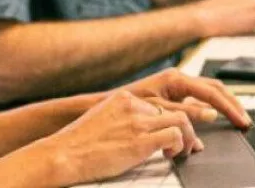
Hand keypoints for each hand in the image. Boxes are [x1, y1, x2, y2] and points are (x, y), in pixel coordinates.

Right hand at [37, 91, 199, 185]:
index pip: (161, 103)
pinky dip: (179, 146)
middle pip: (175, 109)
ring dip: (188, 137)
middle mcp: (133, 105)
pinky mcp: (140, 141)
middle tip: (190, 144)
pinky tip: (170, 155)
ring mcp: (137, 122)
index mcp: (124, 98)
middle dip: (188, 128)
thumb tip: (140, 130)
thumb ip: (124, 118)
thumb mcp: (104, 118)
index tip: (180, 131)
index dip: (173, 119)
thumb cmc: (80, 143)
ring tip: (184, 151)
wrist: (65, 153)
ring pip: (182, 120)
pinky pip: (175, 136)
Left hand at [119, 68, 251, 128]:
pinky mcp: (174, 94)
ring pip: (209, 93)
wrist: (109, 105)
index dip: (229, 108)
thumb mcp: (159, 110)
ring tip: (236, 118)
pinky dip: (210, 109)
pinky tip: (215, 119)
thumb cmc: (129, 105)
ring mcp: (177, 86)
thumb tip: (211, 114)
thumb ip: (185, 112)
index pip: (212, 92)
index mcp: (176, 79)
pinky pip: (198, 100)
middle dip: (232, 103)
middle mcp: (179, 79)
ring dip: (223, 105)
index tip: (241, 120)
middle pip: (215, 89)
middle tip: (244, 120)